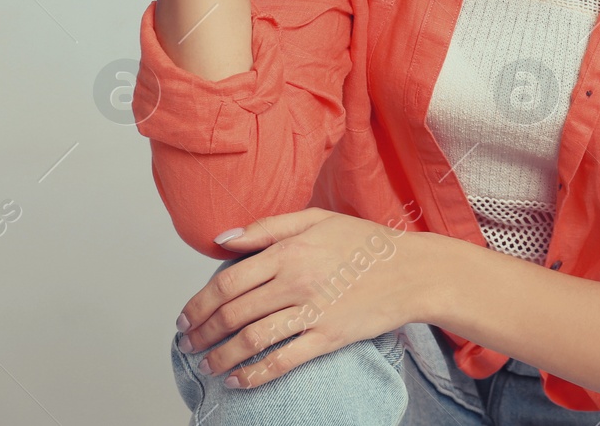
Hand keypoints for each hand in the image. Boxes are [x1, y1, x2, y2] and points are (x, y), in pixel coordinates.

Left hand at [173, 208, 427, 388]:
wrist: (412, 270)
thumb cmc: (365, 243)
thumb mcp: (317, 219)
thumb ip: (267, 227)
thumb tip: (221, 239)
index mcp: (289, 250)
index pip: (227, 282)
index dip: (198, 303)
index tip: (186, 317)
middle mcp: (296, 281)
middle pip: (233, 313)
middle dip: (201, 333)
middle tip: (188, 343)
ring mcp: (312, 311)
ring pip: (250, 340)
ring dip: (220, 357)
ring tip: (206, 366)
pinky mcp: (328, 337)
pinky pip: (282, 361)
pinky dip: (254, 375)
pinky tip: (238, 380)